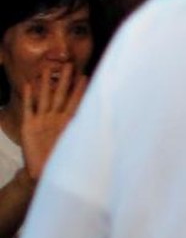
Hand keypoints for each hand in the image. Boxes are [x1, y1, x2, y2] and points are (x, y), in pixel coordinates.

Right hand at [20, 64, 87, 179]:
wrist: (42, 172)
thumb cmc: (62, 160)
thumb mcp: (76, 146)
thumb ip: (87, 135)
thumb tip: (107, 126)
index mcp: (67, 122)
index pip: (75, 102)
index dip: (80, 90)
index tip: (85, 76)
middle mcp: (54, 118)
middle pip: (60, 95)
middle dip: (65, 80)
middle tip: (69, 65)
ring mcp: (41, 121)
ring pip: (44, 98)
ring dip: (45, 84)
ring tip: (46, 70)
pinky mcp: (28, 126)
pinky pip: (28, 109)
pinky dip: (28, 97)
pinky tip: (28, 85)